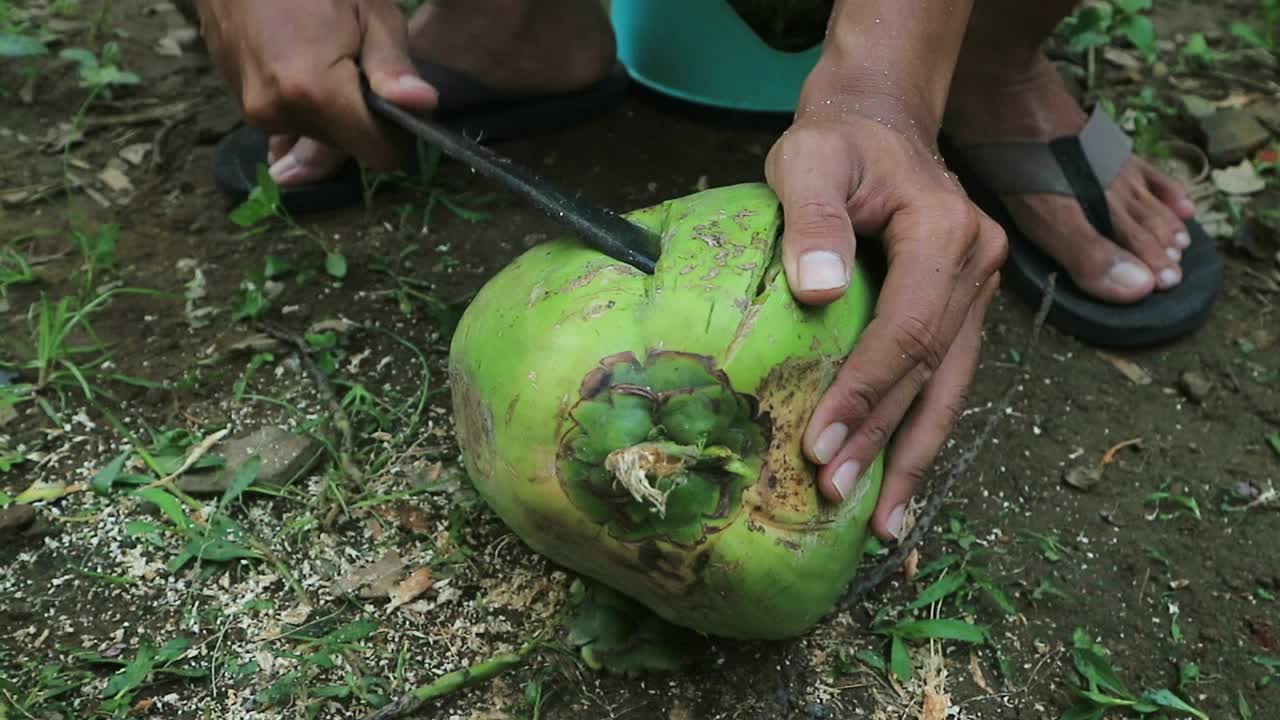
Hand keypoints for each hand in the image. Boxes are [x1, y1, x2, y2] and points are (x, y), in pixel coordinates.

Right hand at [195, 0, 436, 176]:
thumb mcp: (369, 10)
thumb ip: (392, 65)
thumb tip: (424, 105)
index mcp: (316, 93)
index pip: (380, 154)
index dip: (396, 133)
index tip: (394, 101)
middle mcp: (281, 115)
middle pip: (347, 147)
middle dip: (360, 118)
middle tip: (355, 64)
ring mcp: (255, 114)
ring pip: (319, 136)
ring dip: (331, 111)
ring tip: (323, 57)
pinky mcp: (241, 109)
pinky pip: (291, 122)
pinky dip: (303, 105)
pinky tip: (298, 62)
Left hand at [765, 107, 1006, 540]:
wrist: (879, 121)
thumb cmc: (836, 141)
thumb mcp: (807, 159)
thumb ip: (812, 218)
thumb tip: (816, 293)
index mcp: (945, 231)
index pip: (907, 330)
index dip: (865, 393)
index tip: (818, 445)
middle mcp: (977, 266)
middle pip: (931, 372)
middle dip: (885, 441)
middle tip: (836, 497)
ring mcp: (978, 291)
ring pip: (950, 387)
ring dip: (913, 455)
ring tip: (882, 524)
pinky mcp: (963, 308)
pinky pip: (946, 378)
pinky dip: (920, 429)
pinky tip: (898, 478)